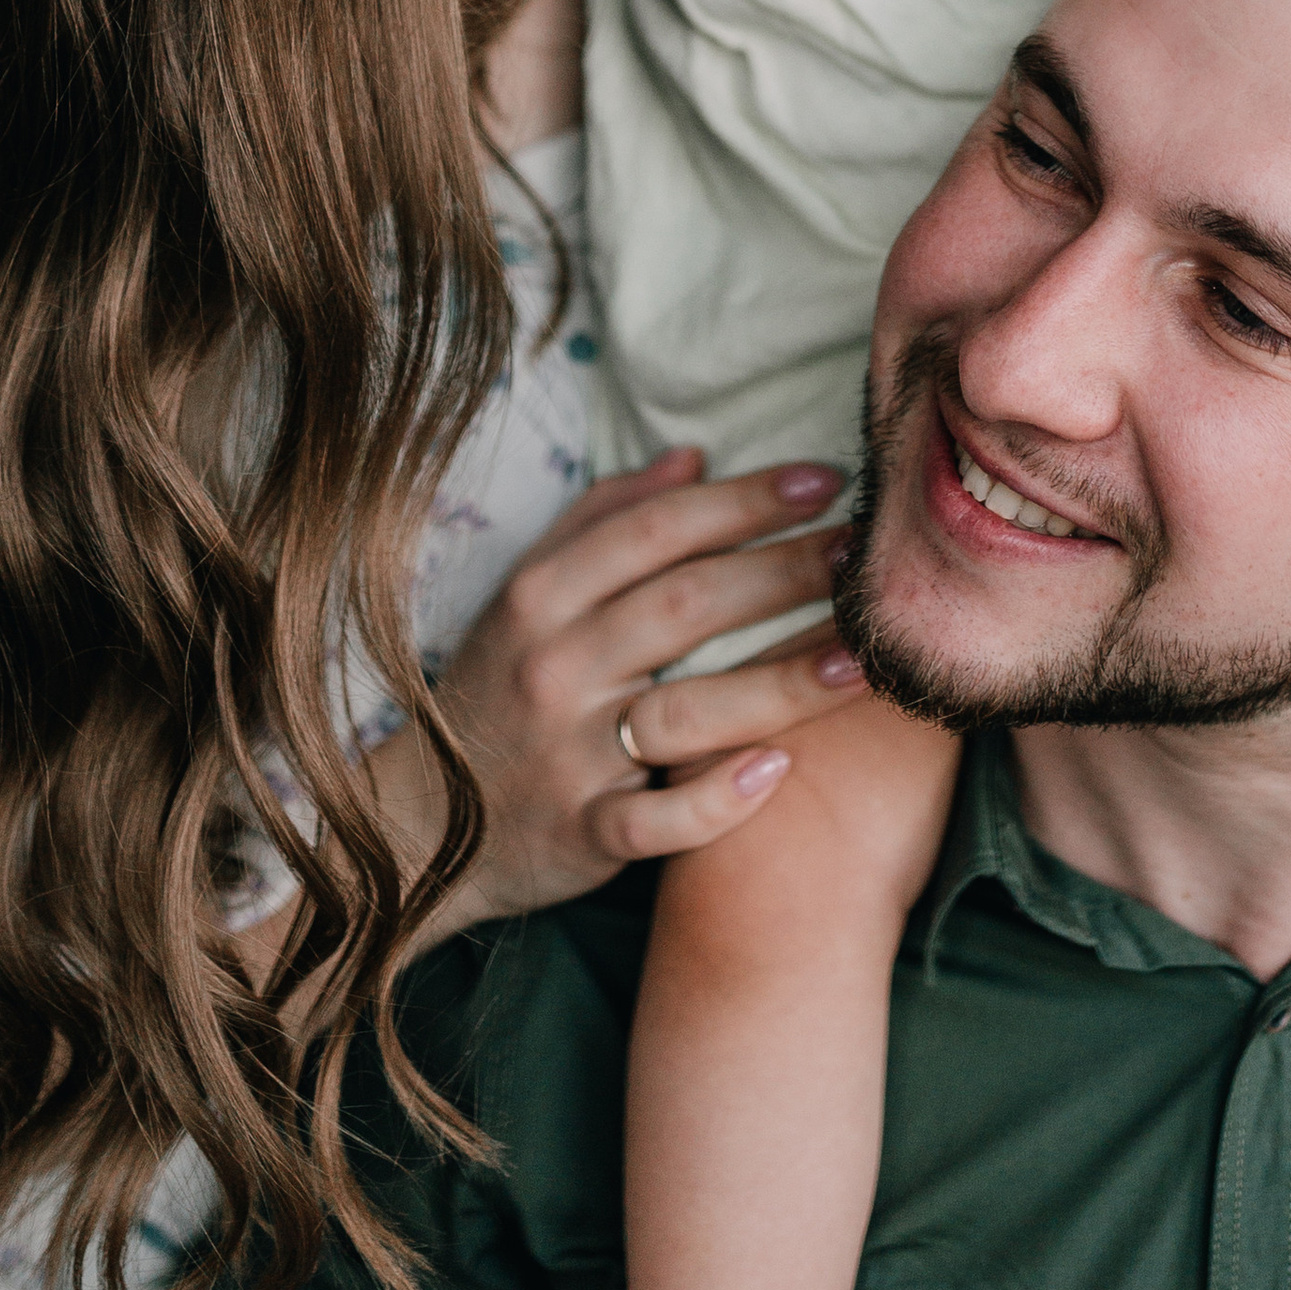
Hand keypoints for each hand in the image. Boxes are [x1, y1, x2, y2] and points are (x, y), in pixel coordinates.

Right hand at [426, 454, 867, 922]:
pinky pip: (658, 821)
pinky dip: (718, 800)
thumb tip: (692, 455)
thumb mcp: (528, 593)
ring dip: (782, 683)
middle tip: (868, 558)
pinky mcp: (581, 834)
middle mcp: (553, 667)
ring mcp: (567, 755)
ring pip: (687, 710)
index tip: (825, 482)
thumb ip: (606, 519)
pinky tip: (782, 770)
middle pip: (686, 606)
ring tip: (861, 658)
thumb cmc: (498, 689)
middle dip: (786, 574)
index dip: (745, 501)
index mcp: (540, 596)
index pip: (656, 531)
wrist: (422, 824)